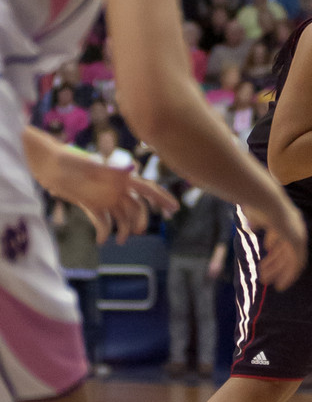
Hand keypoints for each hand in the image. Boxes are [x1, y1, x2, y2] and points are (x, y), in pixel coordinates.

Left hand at [54, 149, 178, 244]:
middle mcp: (116, 188)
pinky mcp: (92, 205)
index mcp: (120, 176)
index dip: (161, 198)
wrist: (46, 165)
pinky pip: (104, 221)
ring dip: (123, 229)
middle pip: (136, 206)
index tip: (174, 208)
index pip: (146, 188)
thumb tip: (133, 169)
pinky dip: (104, 231)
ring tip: (119, 241)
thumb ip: (110, 168)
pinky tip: (101, 240)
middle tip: (137, 232)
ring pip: (122, 216)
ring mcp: (105, 197)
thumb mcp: (88, 164)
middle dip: (139, 219)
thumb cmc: (69, 159)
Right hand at [242, 197, 306, 291]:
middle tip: (264, 277)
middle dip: (274, 265)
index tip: (264, 262)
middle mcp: (296, 227)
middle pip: (286, 252)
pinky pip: (296, 264)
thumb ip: (257, 221)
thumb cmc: (257, 203)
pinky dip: (289, 275)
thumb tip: (254, 226)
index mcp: (287, 219)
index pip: (283, 240)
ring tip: (266, 281)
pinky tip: (281, 285)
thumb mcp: (257, 213)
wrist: (265, 200)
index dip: (274, 251)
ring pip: (290, 259)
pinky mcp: (297, 242)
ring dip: (278, 272)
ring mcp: (298, 235)